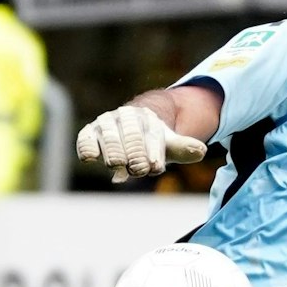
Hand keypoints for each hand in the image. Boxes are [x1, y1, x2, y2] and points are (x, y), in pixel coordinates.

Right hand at [75, 105, 207, 182]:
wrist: (129, 129)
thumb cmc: (151, 141)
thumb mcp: (168, 144)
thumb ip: (183, 148)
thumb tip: (201, 151)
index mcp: (146, 118)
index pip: (150, 136)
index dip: (153, 152)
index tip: (155, 166)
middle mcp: (124, 117)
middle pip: (130, 137)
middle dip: (135, 155)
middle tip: (139, 168)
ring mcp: (105, 125)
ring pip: (109, 139)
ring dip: (114, 154)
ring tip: (119, 166)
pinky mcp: (88, 134)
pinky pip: (85, 140)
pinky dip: (88, 148)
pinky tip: (93, 158)